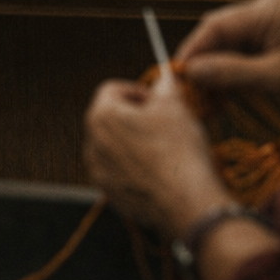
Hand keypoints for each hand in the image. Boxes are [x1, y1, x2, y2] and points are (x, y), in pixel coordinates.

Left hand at [84, 78, 232, 236]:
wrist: (187, 201)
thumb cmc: (179, 149)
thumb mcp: (175, 105)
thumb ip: (164, 86)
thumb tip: (163, 79)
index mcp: (102, 115)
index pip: (112, 89)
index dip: (137, 90)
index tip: (157, 101)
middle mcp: (92, 143)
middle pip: (110, 117)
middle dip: (134, 116)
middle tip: (162, 122)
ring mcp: (99, 171)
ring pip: (114, 145)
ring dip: (134, 141)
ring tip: (163, 147)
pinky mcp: (110, 193)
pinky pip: (119, 170)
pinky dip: (135, 166)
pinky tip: (159, 170)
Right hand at [175, 0, 279, 114]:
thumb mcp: (279, 77)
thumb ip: (233, 73)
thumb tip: (192, 71)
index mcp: (270, 9)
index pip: (217, 24)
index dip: (194, 49)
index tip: (177, 75)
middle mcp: (268, 11)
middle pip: (220, 34)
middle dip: (202, 62)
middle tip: (186, 91)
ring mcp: (272, 27)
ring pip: (229, 47)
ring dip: (215, 72)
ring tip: (201, 99)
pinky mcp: (276, 45)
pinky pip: (243, 56)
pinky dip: (230, 76)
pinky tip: (220, 96)